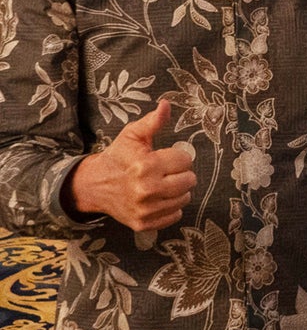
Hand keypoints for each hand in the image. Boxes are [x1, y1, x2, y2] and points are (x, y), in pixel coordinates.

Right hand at [66, 99, 196, 231]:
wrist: (95, 185)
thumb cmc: (119, 157)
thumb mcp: (132, 135)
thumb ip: (153, 121)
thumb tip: (167, 104)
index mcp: (145, 166)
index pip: (185, 160)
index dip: (178, 156)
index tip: (165, 157)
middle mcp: (147, 190)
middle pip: (189, 181)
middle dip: (181, 173)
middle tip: (166, 171)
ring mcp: (145, 210)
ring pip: (184, 198)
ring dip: (178, 191)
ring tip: (162, 184)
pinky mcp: (144, 224)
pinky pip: (175, 216)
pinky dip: (170, 207)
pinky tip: (158, 198)